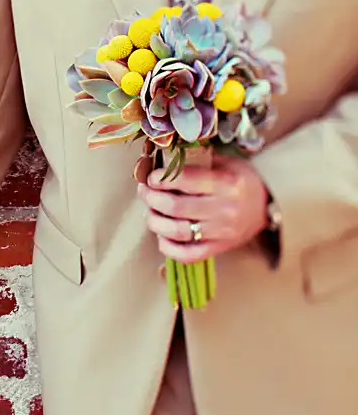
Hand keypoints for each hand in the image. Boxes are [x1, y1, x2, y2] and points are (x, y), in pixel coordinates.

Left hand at [137, 155, 268, 263]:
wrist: (269, 206)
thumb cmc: (242, 180)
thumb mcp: (227, 163)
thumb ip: (198, 160)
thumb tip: (162, 160)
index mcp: (227, 184)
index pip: (186, 180)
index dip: (161, 178)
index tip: (151, 177)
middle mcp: (225, 210)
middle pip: (176, 207)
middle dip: (151, 198)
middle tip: (144, 192)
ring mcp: (222, 233)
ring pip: (177, 231)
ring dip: (154, 221)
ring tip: (149, 212)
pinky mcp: (219, 249)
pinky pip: (187, 254)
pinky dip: (168, 247)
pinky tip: (161, 236)